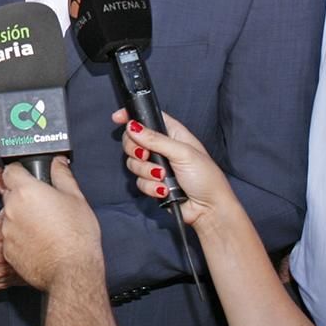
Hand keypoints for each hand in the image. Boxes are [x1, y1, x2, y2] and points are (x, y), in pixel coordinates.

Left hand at [0, 157, 102, 291]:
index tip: (28, 176)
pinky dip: (21, 238)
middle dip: (23, 196)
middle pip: (10, 194)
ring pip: (10, 217)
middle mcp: (11, 209)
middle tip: (43, 205)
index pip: (10, 170)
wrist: (72, 271)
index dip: (20, 172)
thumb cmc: (77, 236)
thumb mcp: (76, 197)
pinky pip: (12, 239)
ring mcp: (7, 232)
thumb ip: (62, 175)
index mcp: (26, 190)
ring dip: (22, 218)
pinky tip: (40, 243)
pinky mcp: (8, 252)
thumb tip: (58, 162)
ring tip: (45, 228)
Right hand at [110, 108, 232, 228]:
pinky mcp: (153, 183)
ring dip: (146, 171)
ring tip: (163, 177)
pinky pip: (139, 181)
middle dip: (135, 149)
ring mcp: (156, 166)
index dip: (132, 116)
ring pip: (133, 162)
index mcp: (173, 134)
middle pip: (133, 140)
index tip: (117, 118)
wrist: (208, 209)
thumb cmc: (205, 178)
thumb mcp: (183, 153)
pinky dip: (150, 187)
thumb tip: (132, 126)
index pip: (148, 117)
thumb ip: (156, 140)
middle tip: (146, 155)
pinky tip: (164, 190)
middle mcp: (162, 148)